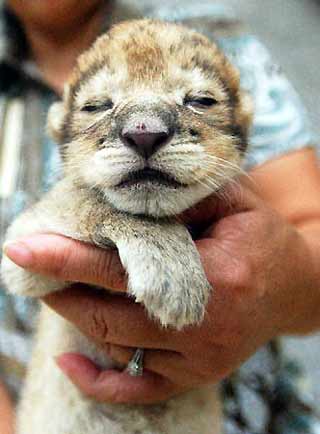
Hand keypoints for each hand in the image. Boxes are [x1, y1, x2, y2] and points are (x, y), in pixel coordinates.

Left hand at [4, 184, 317, 403]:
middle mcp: (207, 327)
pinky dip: (99, 381)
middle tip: (30, 265)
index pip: (122, 270)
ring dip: (76, 319)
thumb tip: (119, 198)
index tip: (24, 249)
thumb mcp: (232, 202)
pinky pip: (139, 389)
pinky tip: (71, 359)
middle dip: (61, 290)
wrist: (294, 284)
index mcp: (217, 277)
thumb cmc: (260, 237)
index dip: (67, 259)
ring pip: (118, 346)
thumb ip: (181, 198)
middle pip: (110, 315)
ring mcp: (202, 359)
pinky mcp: (198, 374)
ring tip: (53, 290)